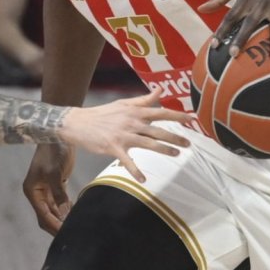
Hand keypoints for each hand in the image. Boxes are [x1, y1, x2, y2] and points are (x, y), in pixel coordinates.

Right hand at [23, 143, 74, 234]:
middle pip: (46, 216)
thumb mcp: (56, 174)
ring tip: (75, 227)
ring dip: (62, 219)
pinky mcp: (55, 185)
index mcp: (32, 191)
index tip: (66, 234)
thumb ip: (59, 195)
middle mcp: (36, 192)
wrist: (58, 134)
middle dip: (57, 226)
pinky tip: (75, 215)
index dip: (54, 225)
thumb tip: (64, 213)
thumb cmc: (54, 152)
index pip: (42, 215)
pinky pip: (59, 203)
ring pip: (53, 211)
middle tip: (71, 235)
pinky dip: (66, 210)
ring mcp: (46, 189)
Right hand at [61, 89, 190, 182]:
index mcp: (135, 111)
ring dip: (163, 150)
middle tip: (188, 144)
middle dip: (175, 137)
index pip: (160, 112)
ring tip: (176, 155)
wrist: (78, 123)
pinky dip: (135, 171)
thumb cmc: (102, 114)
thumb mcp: (123, 103)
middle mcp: (131, 122)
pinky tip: (143, 179)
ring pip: (148, 143)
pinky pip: (127, 161)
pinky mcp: (113, 147)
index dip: (177, 116)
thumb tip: (160, 90)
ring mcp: (123, 135)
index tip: (191, 119)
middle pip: (158, 130)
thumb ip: (143, 99)